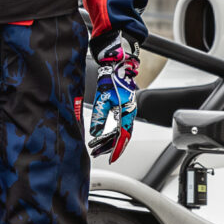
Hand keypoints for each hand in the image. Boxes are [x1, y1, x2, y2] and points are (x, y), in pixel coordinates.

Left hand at [87, 36, 139, 162]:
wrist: (117, 65)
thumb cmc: (112, 79)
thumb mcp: (102, 98)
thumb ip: (99, 117)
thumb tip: (95, 132)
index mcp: (127, 112)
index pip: (122, 136)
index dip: (116, 148)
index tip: (109, 157)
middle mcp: (128, 114)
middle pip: (120, 136)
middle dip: (108, 146)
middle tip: (95, 153)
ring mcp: (126, 111)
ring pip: (119, 131)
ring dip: (107, 140)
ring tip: (95, 146)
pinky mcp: (122, 108)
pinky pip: (117, 125)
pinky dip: (109, 132)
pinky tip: (101, 136)